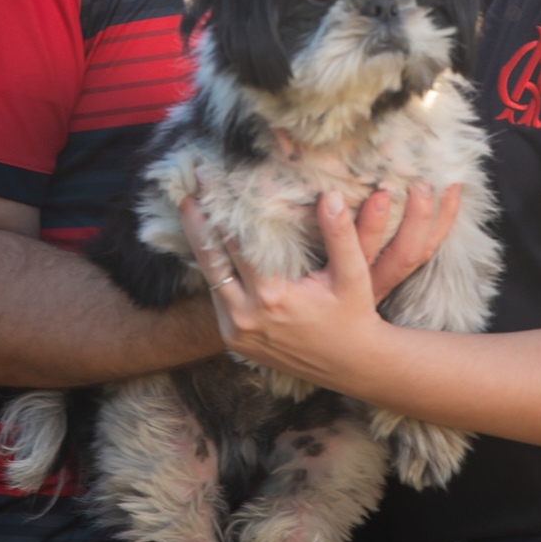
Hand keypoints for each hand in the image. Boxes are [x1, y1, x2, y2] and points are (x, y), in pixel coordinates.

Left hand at [178, 183, 460, 389]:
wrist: (352, 365)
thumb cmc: (354, 314)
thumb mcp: (353, 275)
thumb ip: (340, 234)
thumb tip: (329, 195)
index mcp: (272, 296)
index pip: (235, 241)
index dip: (222, 206)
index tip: (209, 177)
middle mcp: (246, 317)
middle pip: (210, 259)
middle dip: (197, 221)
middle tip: (186, 187)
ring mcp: (236, 333)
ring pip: (210, 280)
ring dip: (201, 244)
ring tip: (194, 209)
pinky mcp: (234, 342)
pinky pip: (217, 299)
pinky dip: (215, 271)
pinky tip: (212, 245)